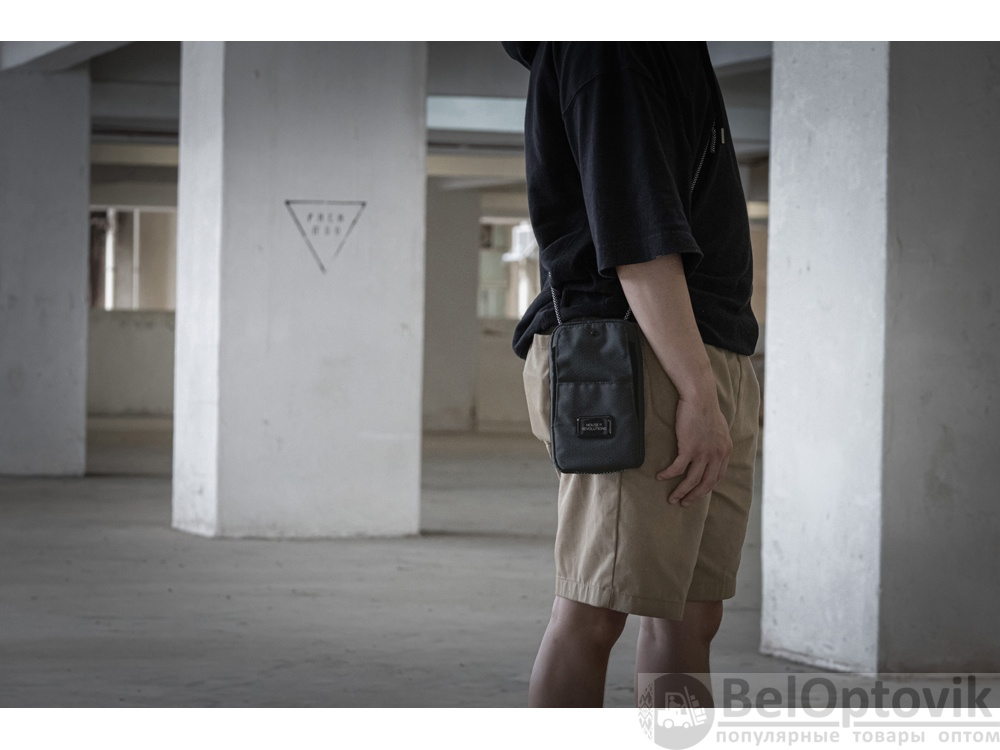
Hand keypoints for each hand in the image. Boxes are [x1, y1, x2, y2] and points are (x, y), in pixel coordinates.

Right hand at [657, 391, 731, 506]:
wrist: (700, 397)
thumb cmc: (706, 408)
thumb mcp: (719, 429)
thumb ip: (717, 442)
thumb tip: (712, 448)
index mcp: (725, 451)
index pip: (718, 476)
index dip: (707, 487)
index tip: (697, 492)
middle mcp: (717, 455)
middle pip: (706, 483)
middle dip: (694, 496)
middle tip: (684, 503)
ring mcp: (703, 453)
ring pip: (692, 480)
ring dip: (681, 492)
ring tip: (673, 498)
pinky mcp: (689, 448)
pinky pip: (678, 468)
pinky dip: (669, 474)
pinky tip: (661, 476)